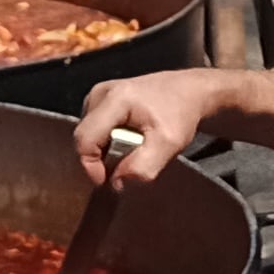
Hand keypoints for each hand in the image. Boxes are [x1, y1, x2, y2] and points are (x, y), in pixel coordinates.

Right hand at [71, 68, 226, 188]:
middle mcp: (101, 92)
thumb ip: (143, 166)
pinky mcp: (100, 100)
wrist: (188, 92)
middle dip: (101, 159)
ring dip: (105, 150)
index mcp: (115, 99)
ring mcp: (98, 94)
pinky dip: (107, 141)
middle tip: (129, 162)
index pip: (85, 139)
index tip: (108, 181)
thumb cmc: (181, 112)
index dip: (91, 166)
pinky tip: (127, 139)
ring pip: (88, 135)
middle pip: (85, 138)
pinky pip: (93, 130)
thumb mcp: (169, 144)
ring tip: (132, 148)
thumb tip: (116, 181)